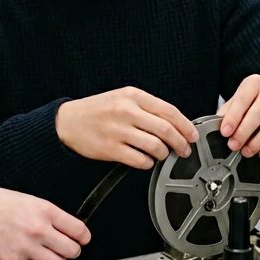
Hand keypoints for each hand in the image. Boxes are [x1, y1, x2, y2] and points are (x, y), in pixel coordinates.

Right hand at [0, 178, 91, 259]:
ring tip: (49, 254)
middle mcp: (39, 230)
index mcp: (45, 211)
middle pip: (72, 250)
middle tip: (66, 247)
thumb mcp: (30, 199)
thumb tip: (69, 227)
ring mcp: (27, 247)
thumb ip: (51, 214)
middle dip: (72, 250)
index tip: (82, 239)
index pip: (79, 230)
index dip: (84, 237)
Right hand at [56, 87, 197, 170]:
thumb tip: (174, 123)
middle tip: (184, 150)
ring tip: (162, 154)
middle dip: (180, 143)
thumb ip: (146, 107)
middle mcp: (126, 111)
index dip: (186, 125)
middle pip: (166, 129)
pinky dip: (147, 163)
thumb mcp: (122, 98)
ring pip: (155, 146)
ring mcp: (118, 130)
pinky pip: (139, 160)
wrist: (67, 121)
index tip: (193, 135)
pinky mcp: (111, 149)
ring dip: (164, 154)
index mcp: (132, 96)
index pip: (169, 111)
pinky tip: (145, 160)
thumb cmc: (97, 110)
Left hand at [218, 76, 259, 158]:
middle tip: (234, 145)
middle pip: (259, 113)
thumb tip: (218, 127)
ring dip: (258, 141)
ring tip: (247, 151)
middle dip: (244, 132)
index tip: (225, 132)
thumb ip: (228, 112)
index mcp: (255, 83)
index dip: (233, 118)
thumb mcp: (237, 101)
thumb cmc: (253, 100)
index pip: (243, 99)